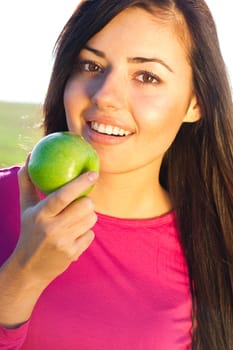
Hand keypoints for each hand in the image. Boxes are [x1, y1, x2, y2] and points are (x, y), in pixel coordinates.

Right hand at [14, 162, 97, 285]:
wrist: (29, 268)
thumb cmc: (29, 231)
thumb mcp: (26, 208)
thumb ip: (27, 182)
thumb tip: (29, 156)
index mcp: (40, 214)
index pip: (63, 195)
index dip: (81, 183)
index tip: (94, 173)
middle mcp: (52, 228)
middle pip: (85, 206)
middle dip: (88, 201)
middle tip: (81, 203)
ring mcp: (64, 242)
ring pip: (91, 219)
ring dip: (88, 216)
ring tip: (75, 220)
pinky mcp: (73, 253)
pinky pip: (91, 234)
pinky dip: (85, 233)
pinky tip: (74, 236)